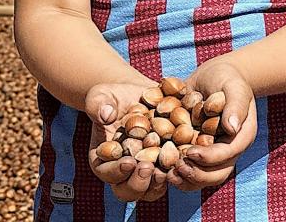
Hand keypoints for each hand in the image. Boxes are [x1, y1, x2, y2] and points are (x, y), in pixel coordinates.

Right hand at [85, 80, 169, 201]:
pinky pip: (173, 173)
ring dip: (159, 183)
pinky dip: (179, 169)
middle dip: (138, 183)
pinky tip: (187, 157)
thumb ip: (98, 105)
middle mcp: (124, 172)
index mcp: (103, 161)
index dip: (116, 172)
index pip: (106, 173)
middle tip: (148, 168)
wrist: (135, 94)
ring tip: (167, 168)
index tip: (128, 162)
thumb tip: (106, 114)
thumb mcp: (100, 96)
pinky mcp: (166, 163)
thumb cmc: (111, 97)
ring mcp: (146, 170)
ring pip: (152, 189)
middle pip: (129, 190)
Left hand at [171, 59, 258, 190]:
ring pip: (201, 179)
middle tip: (176, 168)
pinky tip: (160, 168)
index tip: (190, 152)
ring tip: (167, 173)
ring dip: (184, 180)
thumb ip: (236, 105)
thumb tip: (232, 128)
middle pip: (216, 175)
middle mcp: (227, 150)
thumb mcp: (234, 86)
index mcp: (241, 136)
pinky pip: (187, 170)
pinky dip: (174, 173)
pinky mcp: (195, 152)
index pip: (228, 155)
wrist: (212, 77)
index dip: (209, 157)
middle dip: (196, 175)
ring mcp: (211, 154)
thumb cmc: (226, 78)